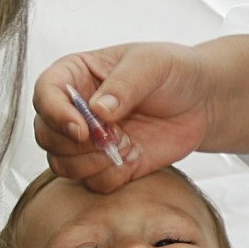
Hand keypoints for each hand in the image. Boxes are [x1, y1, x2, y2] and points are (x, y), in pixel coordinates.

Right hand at [32, 42, 212, 192]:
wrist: (203, 102)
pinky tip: (137, 155)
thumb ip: (124, 84)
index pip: (44, 94)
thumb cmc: (175, 72)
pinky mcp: (107, 164)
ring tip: (129, 144)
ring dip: (94, 162)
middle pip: (47, 136)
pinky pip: (93, 183)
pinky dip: (114, 175)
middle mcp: (73, 109)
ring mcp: (88, 140)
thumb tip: (97, 110)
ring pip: (63, 164)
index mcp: (75, 75)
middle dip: (78, 144)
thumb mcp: (152, 64)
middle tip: (116, 136)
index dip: (56, 115)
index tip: (83, 129)